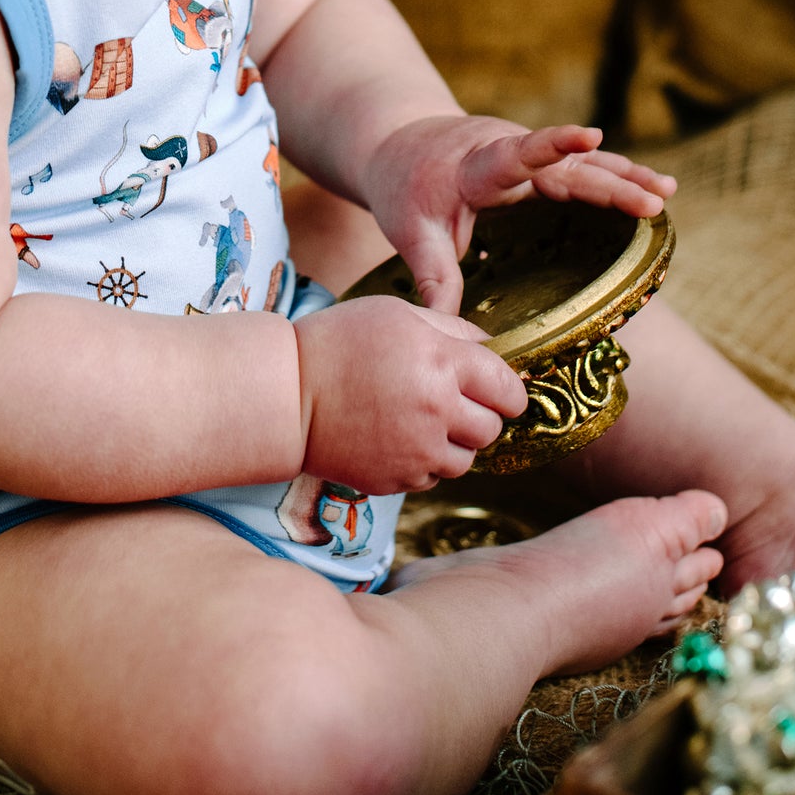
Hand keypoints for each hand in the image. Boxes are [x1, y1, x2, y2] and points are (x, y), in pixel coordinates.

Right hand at [293, 294, 528, 493]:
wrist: (285, 394)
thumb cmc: (338, 342)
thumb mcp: (397, 314)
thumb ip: (453, 329)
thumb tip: (492, 347)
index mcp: (442, 363)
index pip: (509, 390)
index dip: (507, 390)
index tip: (495, 388)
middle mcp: (437, 411)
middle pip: (492, 429)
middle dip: (480, 415)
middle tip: (450, 400)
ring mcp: (417, 452)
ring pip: (465, 460)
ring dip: (453, 442)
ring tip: (418, 419)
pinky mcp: (397, 480)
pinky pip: (431, 478)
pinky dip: (423, 462)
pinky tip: (396, 437)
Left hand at [362, 115, 676, 313]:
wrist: (399, 143)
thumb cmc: (405, 188)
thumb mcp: (410, 232)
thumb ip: (434, 278)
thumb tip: (451, 334)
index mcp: (475, 166)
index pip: (516, 154)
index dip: (552, 145)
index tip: (591, 135)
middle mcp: (507, 150)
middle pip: (565, 166)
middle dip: (611, 181)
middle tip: (655, 198)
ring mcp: (525, 150)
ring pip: (580, 163)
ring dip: (624, 176)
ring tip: (667, 190)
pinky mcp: (536, 161)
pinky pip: (578, 168)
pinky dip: (613, 178)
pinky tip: (650, 191)